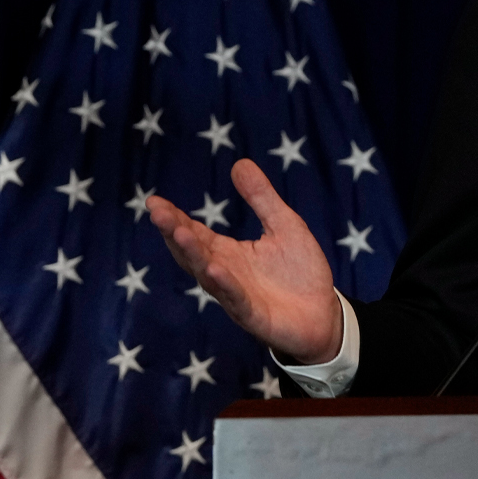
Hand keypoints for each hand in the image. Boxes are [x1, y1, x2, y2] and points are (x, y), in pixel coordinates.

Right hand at [147, 159, 342, 363]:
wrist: (324, 313)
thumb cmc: (300, 271)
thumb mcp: (284, 225)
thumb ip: (261, 198)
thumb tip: (239, 162)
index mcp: (228, 253)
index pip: (195, 233)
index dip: (175, 218)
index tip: (154, 202)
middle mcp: (225, 274)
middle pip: (193, 252)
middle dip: (175, 232)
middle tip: (158, 213)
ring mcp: (237, 296)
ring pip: (208, 275)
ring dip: (193, 255)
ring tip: (179, 233)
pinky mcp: (254, 315)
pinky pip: (236, 300)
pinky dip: (224, 285)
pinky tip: (214, 269)